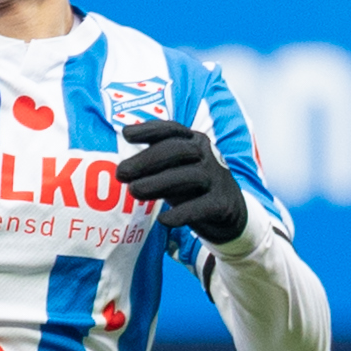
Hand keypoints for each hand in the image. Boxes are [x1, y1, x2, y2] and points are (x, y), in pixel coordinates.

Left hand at [115, 117, 245, 243]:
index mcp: (194, 142)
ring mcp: (217, 179)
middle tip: (121, 173)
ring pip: (189, 176)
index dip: (149, 130)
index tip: (126, 135)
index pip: (171, 130)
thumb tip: (121, 169)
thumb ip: (155, 166)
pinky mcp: (222, 204)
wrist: (230, 213)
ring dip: (158, 183)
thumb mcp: (175, 170)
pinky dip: (181, 213)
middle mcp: (207, 156)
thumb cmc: (193, 188)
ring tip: (134, 191)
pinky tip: (163, 220)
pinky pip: (200, 207)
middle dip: (146, 160)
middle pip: (177, 151)